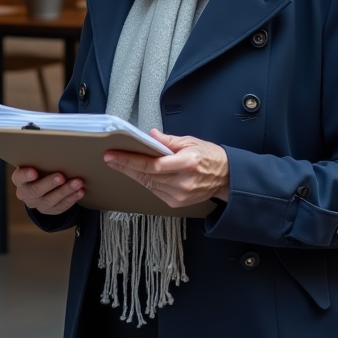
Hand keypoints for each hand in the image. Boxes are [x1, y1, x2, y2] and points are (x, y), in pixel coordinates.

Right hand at [13, 166, 84, 215]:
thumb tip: (56, 148)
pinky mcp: (49, 210)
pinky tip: (80, 191)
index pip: (19, 177)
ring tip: (77, 183)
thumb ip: (41, 160)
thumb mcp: (35, 164)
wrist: (39, 188)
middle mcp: (26, 194)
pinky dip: (72, 198)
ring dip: (65, 191)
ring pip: (51, 200)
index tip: (34, 172)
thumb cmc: (39, 170)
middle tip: (61, 176)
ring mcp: (38, 204)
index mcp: (20, 180)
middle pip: (36, 191)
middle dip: (49, 183)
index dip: (25, 175)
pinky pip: (61, 206)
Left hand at [104, 130, 229, 208]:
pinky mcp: (178, 203)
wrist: (226, 177)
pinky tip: (138, 174)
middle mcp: (183, 182)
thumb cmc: (210, 156)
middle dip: (126, 166)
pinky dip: (146, 182)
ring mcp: (180, 195)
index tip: (113, 155)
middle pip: (147, 175)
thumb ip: (169, 141)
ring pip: (149, 184)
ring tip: (119, 164)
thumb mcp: (191, 142)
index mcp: (188, 163)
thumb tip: (150, 135)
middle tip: (110, 159)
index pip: (152, 164)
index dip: (130, 160)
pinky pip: (155, 191)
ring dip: (133, 174)